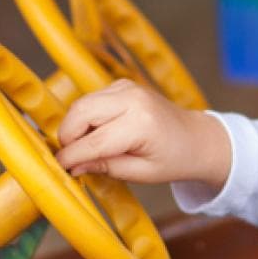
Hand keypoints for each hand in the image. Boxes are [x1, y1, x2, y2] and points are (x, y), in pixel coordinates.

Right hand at [54, 78, 229, 185]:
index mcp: (141, 124)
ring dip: (75, 127)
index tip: (60, 168)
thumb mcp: (142, 173)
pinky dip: (85, 117)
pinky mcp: (122, 85)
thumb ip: (106, 167)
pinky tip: (97, 135)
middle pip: (80, 112)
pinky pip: (91, 99)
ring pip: (82, 103)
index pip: (94, 140)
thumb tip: (74, 165)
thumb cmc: (174, 159)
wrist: (197, 138)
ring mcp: (127, 87)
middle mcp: (133, 99)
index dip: (72, 156)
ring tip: (86, 149)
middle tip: (71, 158)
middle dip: (68, 137)